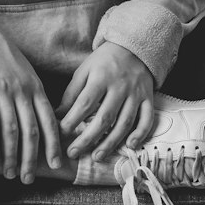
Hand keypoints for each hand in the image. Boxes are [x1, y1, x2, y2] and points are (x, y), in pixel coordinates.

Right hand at [0, 16, 61, 183]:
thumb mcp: (24, 71)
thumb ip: (31, 93)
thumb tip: (36, 117)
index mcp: (35, 87)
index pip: (50, 121)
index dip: (54, 146)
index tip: (56, 165)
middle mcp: (22, 90)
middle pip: (32, 131)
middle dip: (31, 159)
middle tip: (27, 178)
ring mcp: (2, 89)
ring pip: (11, 129)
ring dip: (10, 155)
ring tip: (7, 172)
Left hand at [58, 43, 154, 161]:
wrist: (134, 47)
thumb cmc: (104, 62)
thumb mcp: (84, 71)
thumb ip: (71, 94)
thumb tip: (55, 116)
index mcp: (101, 77)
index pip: (85, 102)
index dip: (72, 120)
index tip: (60, 133)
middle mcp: (120, 86)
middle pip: (104, 117)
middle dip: (88, 138)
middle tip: (74, 153)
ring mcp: (136, 94)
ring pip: (125, 122)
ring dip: (111, 142)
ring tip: (97, 156)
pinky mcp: (149, 98)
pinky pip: (147, 119)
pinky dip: (140, 134)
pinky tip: (130, 146)